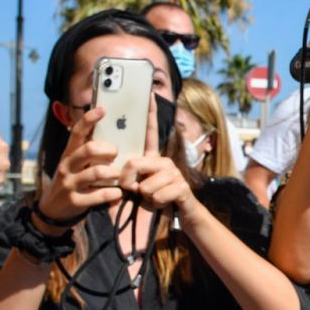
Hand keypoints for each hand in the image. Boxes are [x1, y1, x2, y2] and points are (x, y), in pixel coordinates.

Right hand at [37, 107, 122, 224]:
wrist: (54, 209)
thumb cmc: (74, 180)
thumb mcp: (76, 163)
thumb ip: (88, 149)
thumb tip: (110, 129)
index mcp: (69, 154)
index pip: (77, 132)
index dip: (89, 120)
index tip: (103, 109)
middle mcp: (67, 166)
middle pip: (89, 150)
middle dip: (108, 150)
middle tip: (116, 155)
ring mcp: (70, 183)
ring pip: (97, 172)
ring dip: (113, 173)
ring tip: (118, 176)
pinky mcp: (75, 200)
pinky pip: (99, 195)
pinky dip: (113, 193)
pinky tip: (117, 193)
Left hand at [117, 94, 197, 219]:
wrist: (179, 216)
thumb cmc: (152, 200)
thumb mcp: (136, 184)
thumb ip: (129, 172)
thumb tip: (128, 164)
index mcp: (152, 157)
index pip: (150, 132)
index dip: (149, 113)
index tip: (148, 93)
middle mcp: (164, 161)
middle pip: (134, 163)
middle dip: (127, 181)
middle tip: (134, 189)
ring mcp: (175, 173)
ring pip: (145, 185)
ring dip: (144, 196)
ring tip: (152, 198)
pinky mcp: (182, 188)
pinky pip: (156, 195)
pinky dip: (154, 204)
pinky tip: (162, 203)